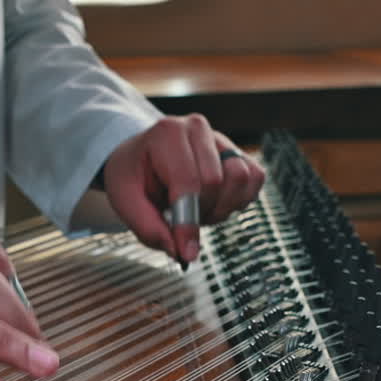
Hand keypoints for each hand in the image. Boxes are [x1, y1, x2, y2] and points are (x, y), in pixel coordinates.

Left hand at [101, 115, 265, 262]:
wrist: (141, 158)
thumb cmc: (132, 175)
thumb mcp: (124, 201)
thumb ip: (148, 227)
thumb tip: (180, 252)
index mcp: (166, 133)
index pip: (188, 182)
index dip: (189, 222)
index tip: (186, 252)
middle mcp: (197, 128)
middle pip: (217, 181)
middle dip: (201, 212)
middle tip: (181, 219)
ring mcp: (220, 138)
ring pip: (242, 178)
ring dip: (222, 207)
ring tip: (198, 209)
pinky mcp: (237, 151)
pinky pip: (255, 178)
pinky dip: (239, 200)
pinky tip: (215, 203)